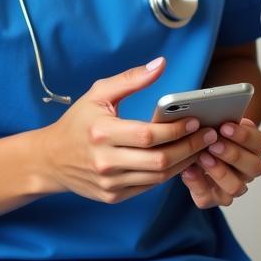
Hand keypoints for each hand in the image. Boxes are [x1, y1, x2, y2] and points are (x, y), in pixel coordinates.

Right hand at [36, 58, 215, 203]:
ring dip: (185, 162)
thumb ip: (131, 79)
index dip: (175, 129)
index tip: (195, 119)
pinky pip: (149, 187)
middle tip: (211, 134)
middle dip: (190, 147)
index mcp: (102, 133)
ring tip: (204, 146)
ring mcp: (110, 183)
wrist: (49, 160)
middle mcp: (105, 162)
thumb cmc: (78, 122)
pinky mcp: (113, 196)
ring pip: (158, 178)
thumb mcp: (98, 94)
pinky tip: (184, 159)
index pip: (148, 136)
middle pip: (158, 161)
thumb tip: (161, 64)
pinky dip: (170, 174)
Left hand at [180, 118, 260, 207]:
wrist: (194, 153)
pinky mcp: (214, 198)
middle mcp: (248, 170)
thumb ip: (220, 122)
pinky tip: (189, 170)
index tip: (225, 126)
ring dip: (218, 171)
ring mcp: (233, 186)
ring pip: (236, 187)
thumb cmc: (210, 136)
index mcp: (254, 149)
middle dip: (233, 154)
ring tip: (202, 157)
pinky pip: (208, 197)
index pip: (259, 142)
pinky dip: (197, 183)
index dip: (244, 135)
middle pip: (254, 167)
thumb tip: (212, 117)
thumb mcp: (218, 125)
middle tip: (213, 144)